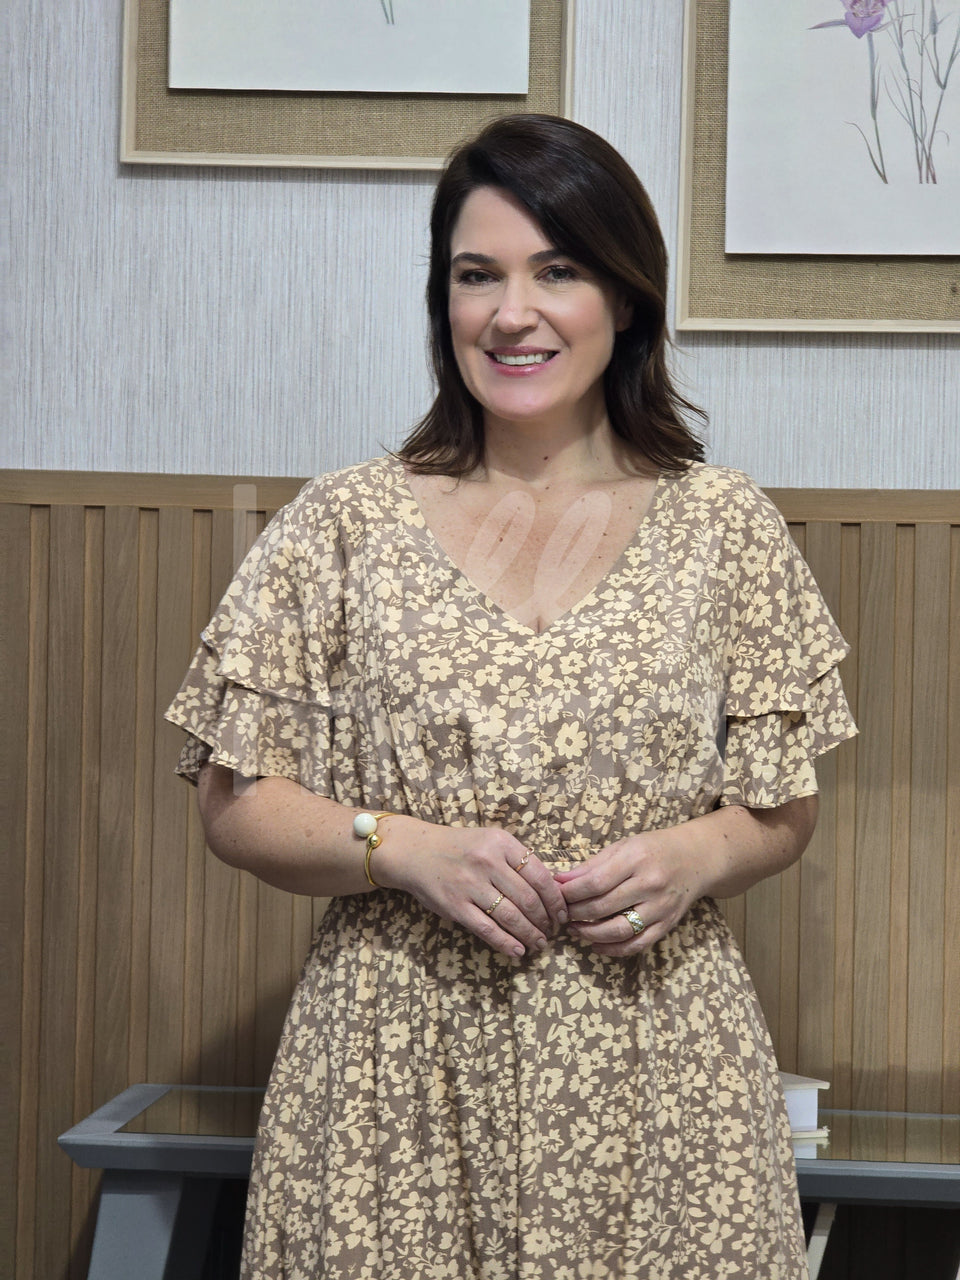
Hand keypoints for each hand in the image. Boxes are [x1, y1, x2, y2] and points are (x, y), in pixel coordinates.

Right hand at [378, 821, 568, 959]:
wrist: (417, 851)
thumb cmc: (460, 848)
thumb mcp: (491, 841)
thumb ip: (517, 861)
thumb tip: (551, 890)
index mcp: (502, 843)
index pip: (540, 876)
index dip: (556, 900)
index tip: (562, 914)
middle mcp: (487, 861)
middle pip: (528, 899)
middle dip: (545, 921)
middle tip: (551, 933)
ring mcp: (470, 884)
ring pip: (511, 916)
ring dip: (529, 934)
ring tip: (538, 944)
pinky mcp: (455, 905)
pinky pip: (487, 929)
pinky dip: (505, 943)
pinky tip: (517, 951)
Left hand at [554, 829, 702, 955]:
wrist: (696, 859)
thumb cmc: (654, 849)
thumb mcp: (624, 846)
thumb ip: (592, 865)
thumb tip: (560, 880)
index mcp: (636, 859)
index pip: (595, 882)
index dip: (571, 892)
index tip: (556, 893)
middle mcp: (650, 884)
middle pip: (603, 906)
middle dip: (575, 912)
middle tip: (561, 913)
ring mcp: (660, 907)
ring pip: (618, 930)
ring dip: (590, 933)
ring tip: (574, 929)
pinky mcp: (667, 925)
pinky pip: (637, 944)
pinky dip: (613, 949)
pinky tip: (596, 944)